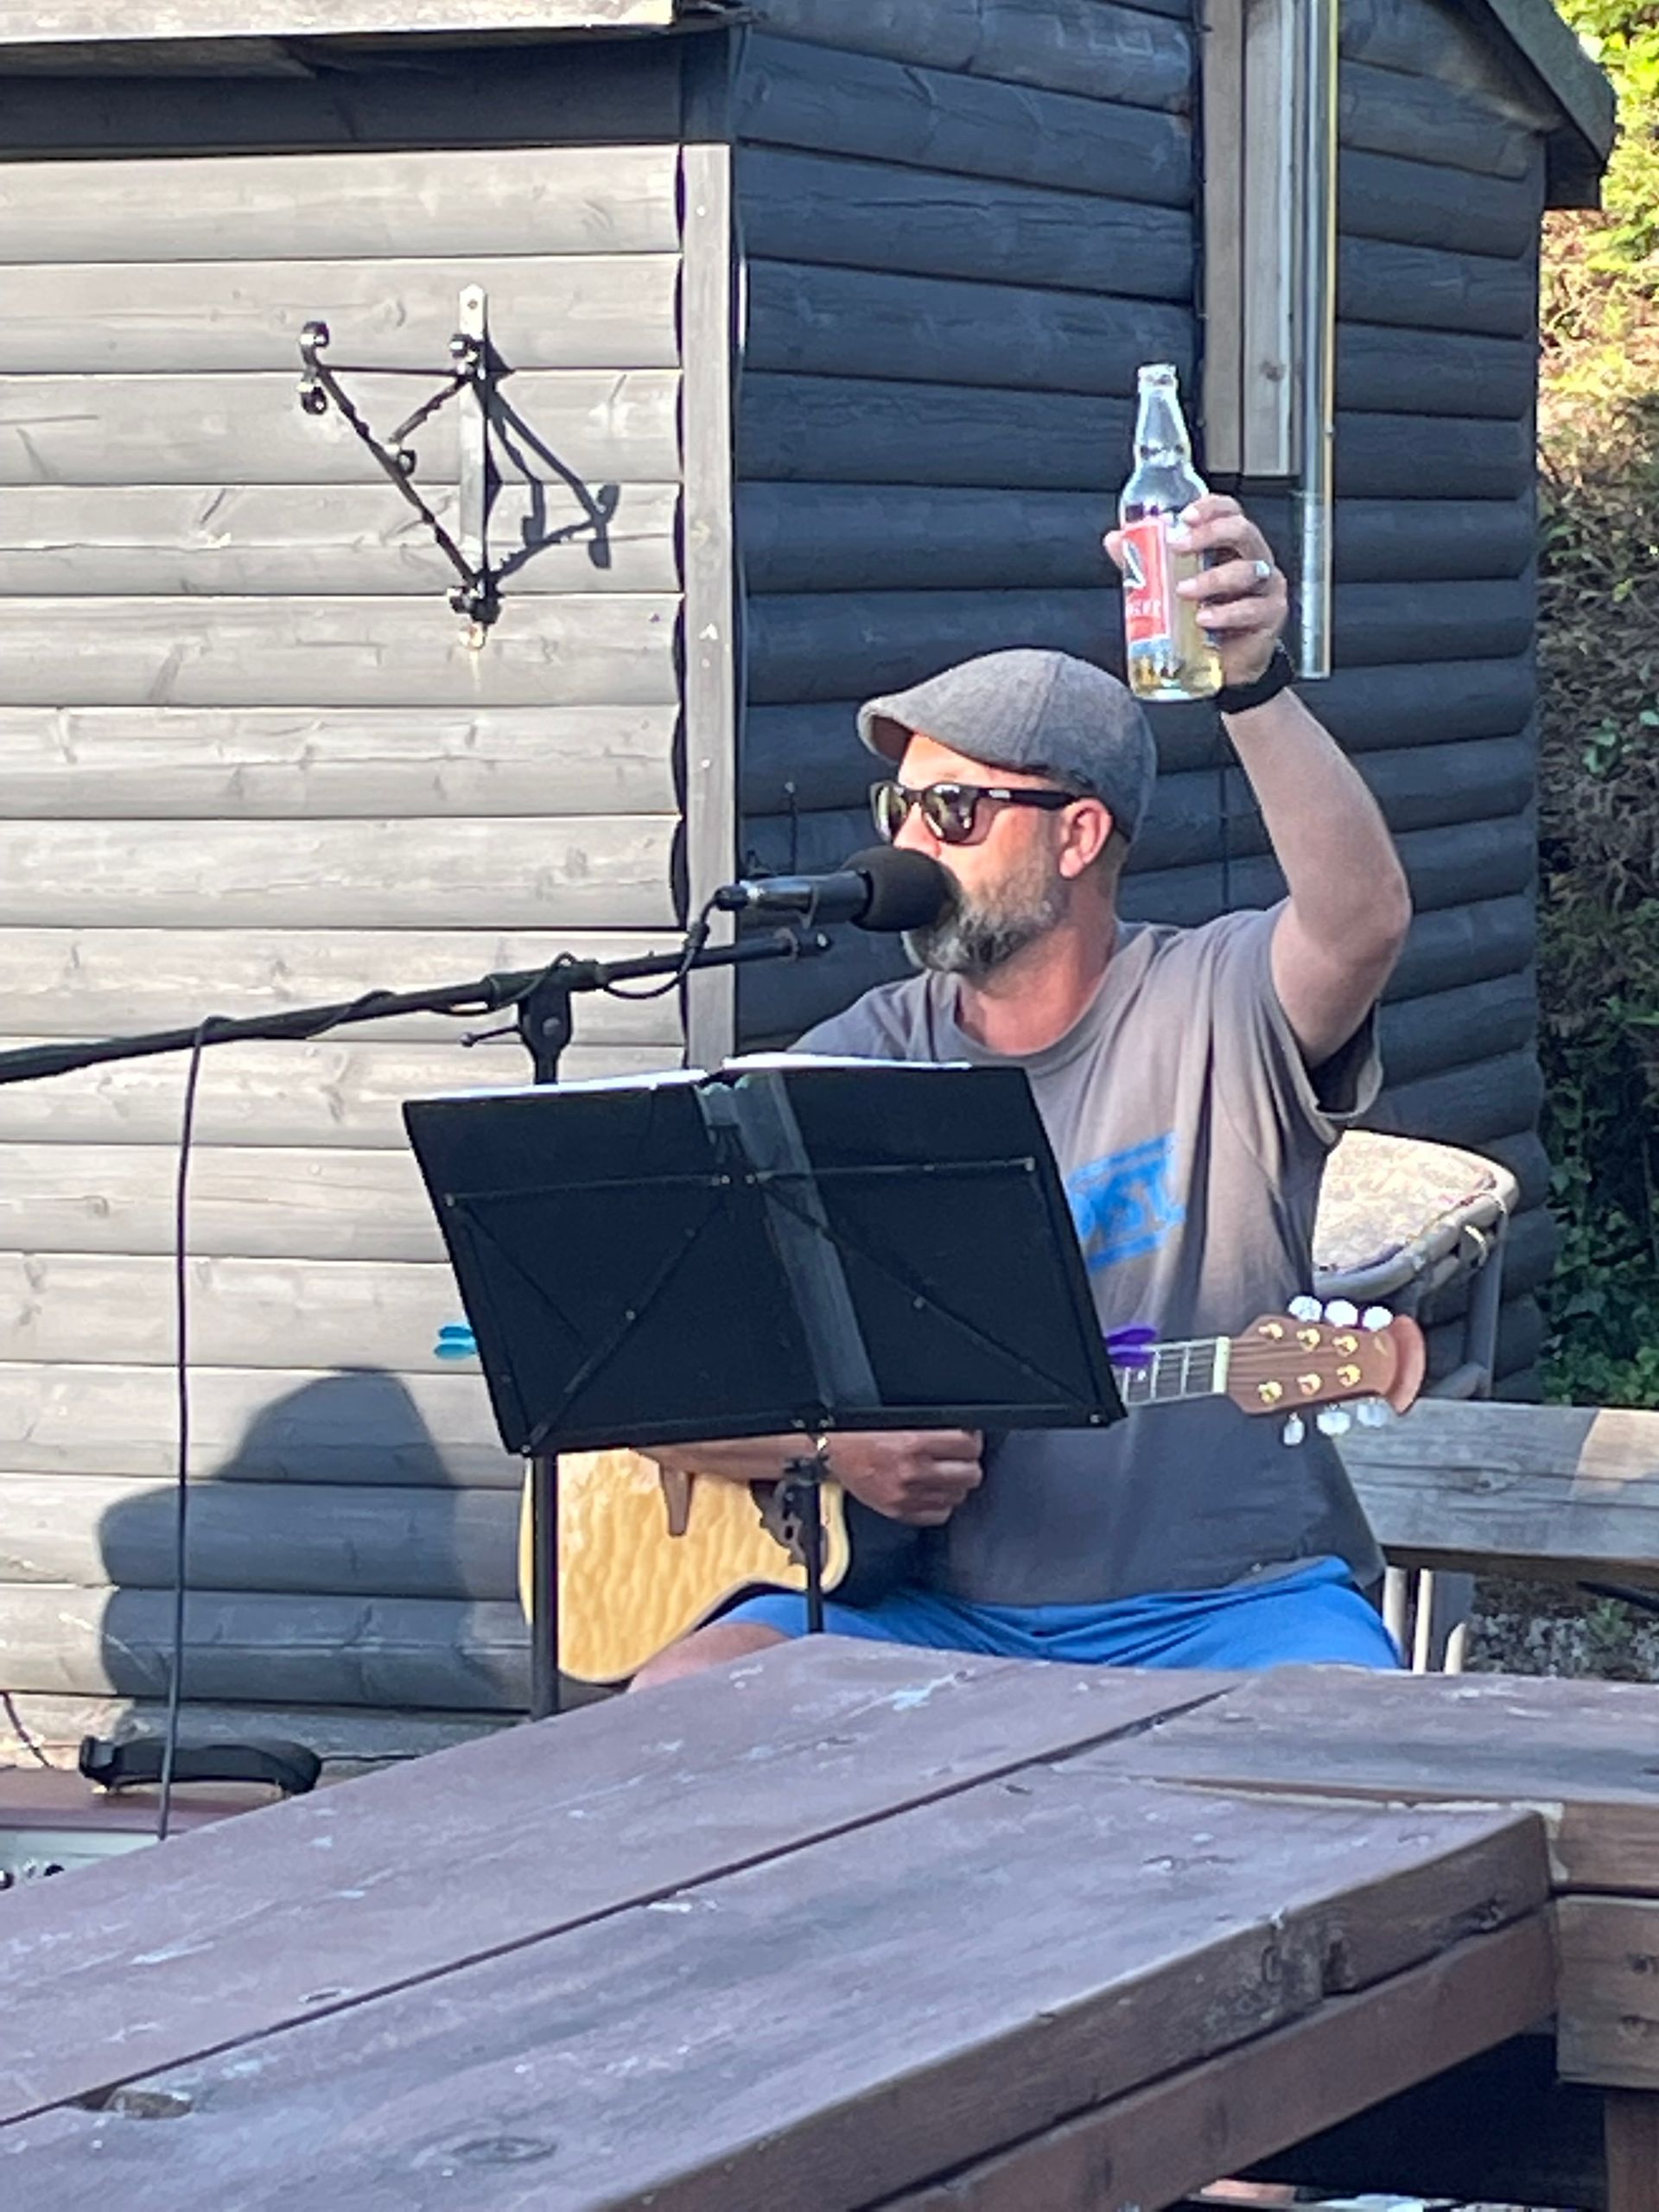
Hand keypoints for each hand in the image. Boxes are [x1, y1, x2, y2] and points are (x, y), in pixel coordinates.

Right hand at [825, 1430, 982, 1525]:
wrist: (829, 1450)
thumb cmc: (860, 1432)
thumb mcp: (897, 1420)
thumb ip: (930, 1428)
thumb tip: (962, 1431)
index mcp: (913, 1442)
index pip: (967, 1445)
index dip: (972, 1440)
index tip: (969, 1438)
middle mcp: (912, 1471)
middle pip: (970, 1474)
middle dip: (969, 1463)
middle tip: (961, 1457)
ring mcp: (906, 1495)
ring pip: (958, 1496)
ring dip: (955, 1485)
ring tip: (945, 1474)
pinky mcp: (898, 1511)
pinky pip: (939, 1515)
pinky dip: (940, 1504)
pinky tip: (933, 1492)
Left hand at [1104, 493, 1287, 689]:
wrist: (1226, 664)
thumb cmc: (1203, 618)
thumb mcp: (1171, 586)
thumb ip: (1147, 562)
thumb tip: (1115, 540)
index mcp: (1230, 545)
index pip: (1229, 511)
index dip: (1210, 507)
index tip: (1184, 516)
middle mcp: (1253, 558)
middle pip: (1241, 531)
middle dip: (1208, 534)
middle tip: (1177, 547)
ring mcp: (1266, 585)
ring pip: (1246, 570)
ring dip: (1210, 579)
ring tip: (1183, 592)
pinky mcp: (1271, 614)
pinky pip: (1251, 608)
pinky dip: (1225, 613)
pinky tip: (1204, 619)